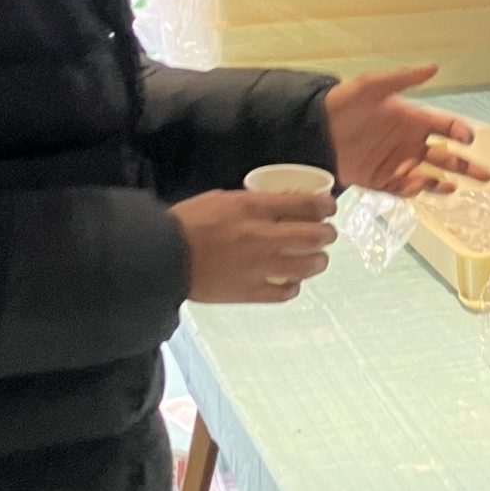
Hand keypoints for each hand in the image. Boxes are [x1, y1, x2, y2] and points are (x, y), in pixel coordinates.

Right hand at [172, 190, 335, 303]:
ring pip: (307, 266)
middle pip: (315, 236)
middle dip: (327, 234)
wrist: (160, 256)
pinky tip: (291, 281)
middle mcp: (262, 237)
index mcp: (253, 208)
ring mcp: (258, 267)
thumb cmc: (187, 222)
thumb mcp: (222, 199)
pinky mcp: (249, 291)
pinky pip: (285, 292)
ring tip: (316, 259)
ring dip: (317, 261)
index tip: (329, 207)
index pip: (307, 205)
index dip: (326, 206)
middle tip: (326, 235)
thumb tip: (280, 203)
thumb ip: (253, 202)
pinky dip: (293, 286)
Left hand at [325, 68, 487, 196]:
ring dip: (446, 180)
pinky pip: (405, 188)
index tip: (469, 138)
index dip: (459, 131)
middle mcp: (410, 142)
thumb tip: (434, 66)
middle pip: (446, 156)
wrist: (315, 131)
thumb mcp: (372, 85)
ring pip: (430, 175)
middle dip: (467, 165)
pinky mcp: (382, 181)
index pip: (444, 126)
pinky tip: (425, 185)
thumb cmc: (344, 103)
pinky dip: (417, 188)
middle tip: (487, 174)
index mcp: (412, 118)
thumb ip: (403, 78)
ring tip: (458, 186)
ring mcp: (398, 163)